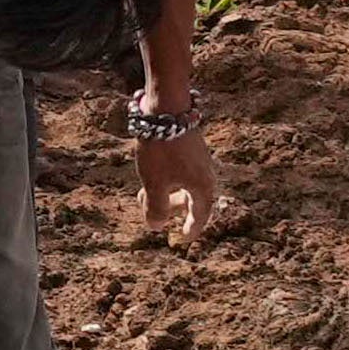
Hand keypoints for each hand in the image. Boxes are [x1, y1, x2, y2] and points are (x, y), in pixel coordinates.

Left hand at [134, 120, 223, 247]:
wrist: (166, 110)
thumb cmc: (161, 149)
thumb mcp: (153, 183)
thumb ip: (155, 207)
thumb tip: (156, 227)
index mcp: (202, 187)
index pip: (201, 215)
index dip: (192, 229)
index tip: (183, 239)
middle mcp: (206, 174)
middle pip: (191, 201)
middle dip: (169, 209)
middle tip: (148, 210)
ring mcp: (200, 161)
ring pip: (184, 186)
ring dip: (164, 193)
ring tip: (142, 190)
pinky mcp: (190, 149)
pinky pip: (181, 173)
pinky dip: (167, 180)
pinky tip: (149, 174)